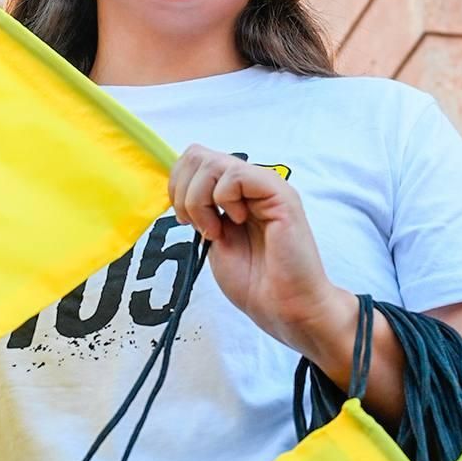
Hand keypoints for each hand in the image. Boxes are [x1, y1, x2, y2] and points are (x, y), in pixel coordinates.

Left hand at [168, 145, 348, 351]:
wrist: (284, 306)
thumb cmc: (254, 281)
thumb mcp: (213, 238)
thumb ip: (200, 210)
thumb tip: (178, 189)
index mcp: (234, 192)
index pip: (193, 160)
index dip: (177, 186)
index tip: (185, 220)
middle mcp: (250, 183)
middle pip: (197, 154)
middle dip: (183, 191)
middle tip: (197, 225)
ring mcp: (265, 185)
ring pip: (211, 162)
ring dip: (199, 200)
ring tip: (215, 230)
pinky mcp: (279, 193)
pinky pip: (235, 175)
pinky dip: (222, 200)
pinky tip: (236, 222)